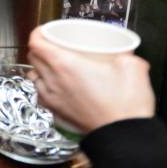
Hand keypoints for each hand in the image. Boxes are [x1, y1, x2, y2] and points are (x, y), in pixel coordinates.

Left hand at [27, 29, 154, 134]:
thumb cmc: (126, 106)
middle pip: (33, 57)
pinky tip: (58, 87)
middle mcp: (53, 81)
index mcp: (65, 64)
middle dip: (39, 48)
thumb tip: (126, 54)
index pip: (36, 42)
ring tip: (54, 66)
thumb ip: (126, 54)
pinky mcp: (57, 113)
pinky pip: (41, 95)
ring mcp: (52, 99)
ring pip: (34, 77)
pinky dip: (44, 87)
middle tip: (53, 45)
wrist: (124, 136)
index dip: (38, 32)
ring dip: (40, 68)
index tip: (45, 30)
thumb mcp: (133, 67)